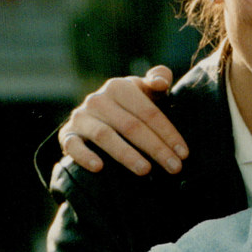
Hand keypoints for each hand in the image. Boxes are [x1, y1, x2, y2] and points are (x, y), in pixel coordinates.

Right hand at [60, 65, 185, 174]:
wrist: (94, 116)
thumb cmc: (129, 105)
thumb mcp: (144, 91)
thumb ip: (157, 81)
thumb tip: (162, 82)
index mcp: (119, 86)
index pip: (149, 112)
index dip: (169, 133)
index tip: (184, 153)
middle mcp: (98, 99)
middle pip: (131, 126)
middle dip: (156, 148)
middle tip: (174, 167)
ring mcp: (81, 117)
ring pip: (105, 136)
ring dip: (126, 154)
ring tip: (146, 171)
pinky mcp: (67, 134)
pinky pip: (73, 146)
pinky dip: (85, 156)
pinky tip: (100, 168)